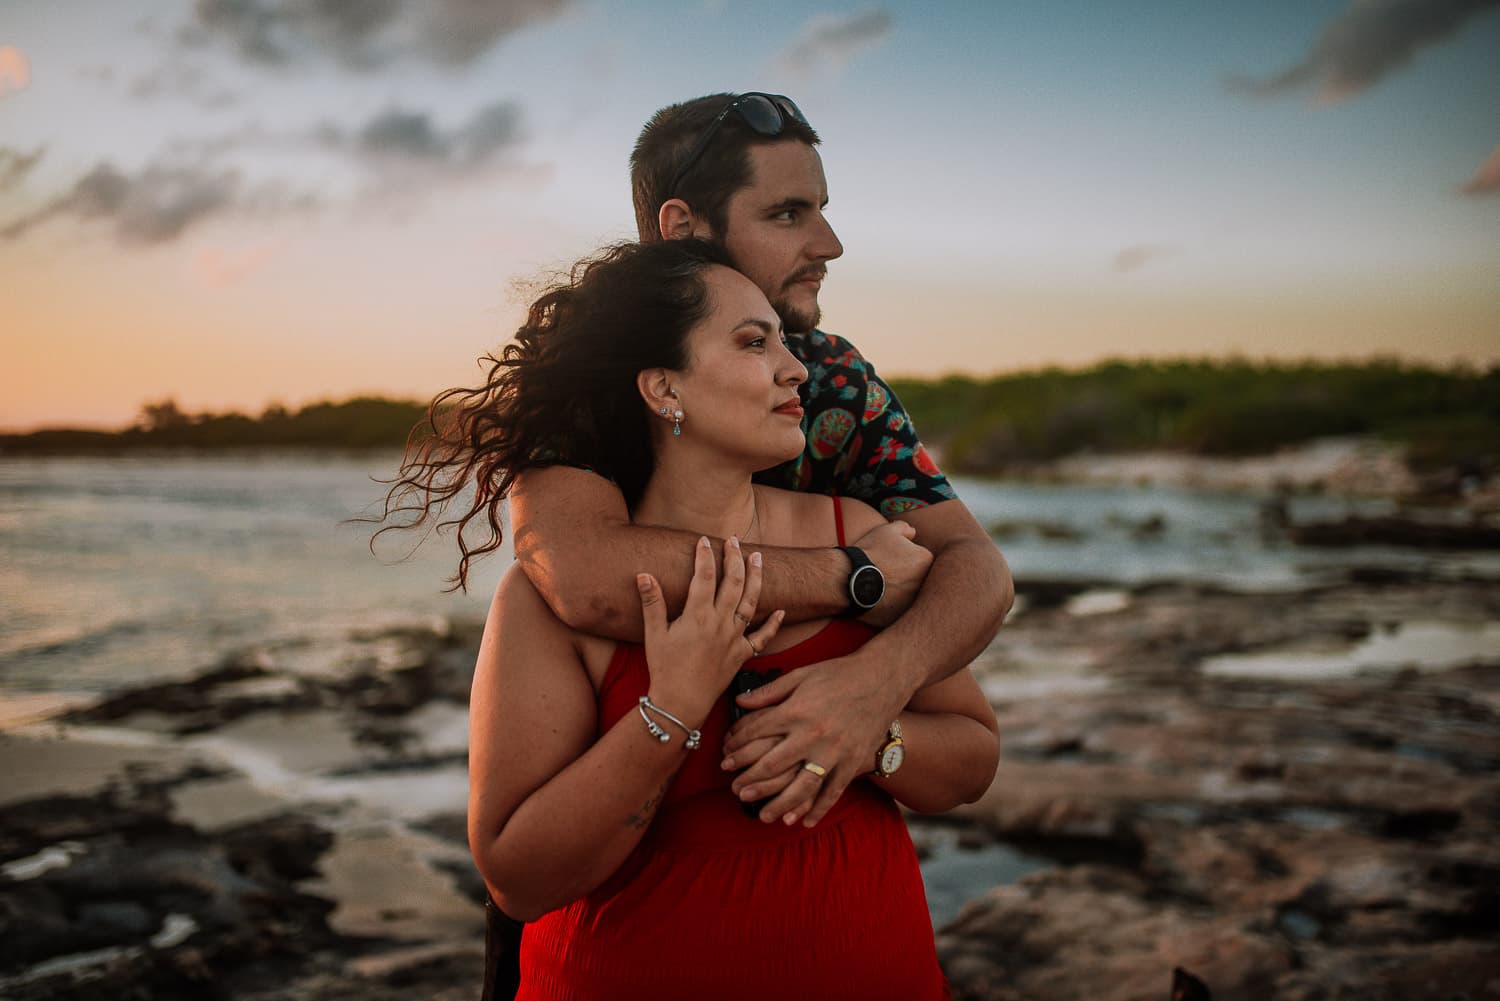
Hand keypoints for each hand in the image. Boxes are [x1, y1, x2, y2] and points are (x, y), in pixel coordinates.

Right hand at [638, 536, 783, 725]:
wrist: (681, 702)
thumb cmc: (664, 669)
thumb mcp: (653, 634)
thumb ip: (652, 603)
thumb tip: (644, 575)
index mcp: (697, 615)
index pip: (703, 576)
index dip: (705, 555)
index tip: (704, 540)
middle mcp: (720, 623)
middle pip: (733, 582)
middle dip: (734, 558)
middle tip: (734, 540)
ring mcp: (734, 638)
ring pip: (751, 602)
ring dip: (756, 578)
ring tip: (758, 558)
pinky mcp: (741, 654)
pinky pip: (762, 638)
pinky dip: (773, 624)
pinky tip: (781, 611)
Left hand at [720, 653, 907, 825]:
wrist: (883, 677)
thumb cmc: (839, 673)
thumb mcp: (801, 675)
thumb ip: (770, 691)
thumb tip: (740, 702)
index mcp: (796, 710)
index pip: (756, 732)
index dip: (736, 745)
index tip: (725, 756)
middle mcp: (812, 734)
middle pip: (772, 764)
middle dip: (750, 780)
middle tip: (735, 791)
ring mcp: (834, 751)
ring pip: (802, 786)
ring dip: (780, 804)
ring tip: (763, 815)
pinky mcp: (852, 761)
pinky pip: (834, 791)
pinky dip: (819, 809)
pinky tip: (804, 821)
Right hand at [850, 521, 931, 627]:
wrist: (850, 578)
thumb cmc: (870, 552)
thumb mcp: (887, 531)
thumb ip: (904, 528)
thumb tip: (912, 532)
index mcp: (925, 560)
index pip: (922, 558)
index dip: (906, 557)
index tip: (892, 559)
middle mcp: (925, 582)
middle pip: (919, 578)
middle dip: (906, 576)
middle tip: (888, 573)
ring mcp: (914, 601)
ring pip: (909, 595)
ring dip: (900, 591)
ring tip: (880, 584)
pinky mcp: (901, 616)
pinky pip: (899, 610)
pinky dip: (891, 605)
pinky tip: (877, 598)